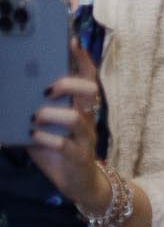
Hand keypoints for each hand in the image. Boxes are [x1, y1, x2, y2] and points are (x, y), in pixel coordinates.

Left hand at [27, 39, 109, 209]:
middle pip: (90, 91)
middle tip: (46, 89)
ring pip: (76, 118)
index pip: (87, 78)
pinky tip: (33, 138)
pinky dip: (46, 139)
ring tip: (33, 118)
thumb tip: (4, 94)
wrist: (79, 184)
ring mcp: (85, 138)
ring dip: (51, 115)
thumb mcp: (43, 128)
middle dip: (68, 84)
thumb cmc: (58, 151)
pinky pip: (66, 145)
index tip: (70, 41)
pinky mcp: (79, 157)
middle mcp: (86, 119)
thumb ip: (30, 112)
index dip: (82, 60)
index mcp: (79, 107)